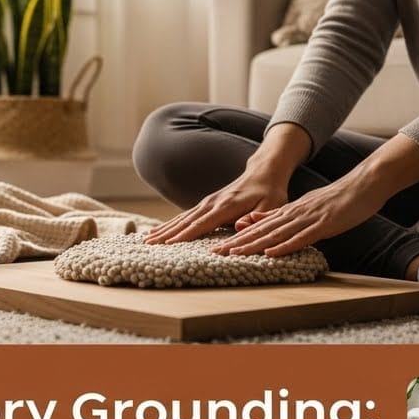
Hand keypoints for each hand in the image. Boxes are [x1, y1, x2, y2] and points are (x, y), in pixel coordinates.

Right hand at [146, 124, 313, 243]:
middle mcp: (212, 202)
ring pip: (182, 218)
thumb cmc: (270, 193)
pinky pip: (184, 216)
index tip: (169, 244)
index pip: (203, 222)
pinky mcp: (205, 204)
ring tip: (147, 240)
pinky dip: (170, 225)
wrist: (263, 173)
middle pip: (186, 220)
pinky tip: (159, 232)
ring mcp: (207, 202)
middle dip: (167, 233)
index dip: (186, 234)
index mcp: (227, 205)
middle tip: (148, 244)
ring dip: (164, 229)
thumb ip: (257, 218)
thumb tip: (239, 227)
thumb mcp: (272, 206)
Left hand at [212, 176, 385, 256]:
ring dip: (254, 244)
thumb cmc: (337, 199)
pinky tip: (271, 252)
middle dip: (237, 243)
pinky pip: (302, 236)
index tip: (216, 247)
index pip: (257, 226)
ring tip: (233, 254)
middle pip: (260, 230)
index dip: (236, 237)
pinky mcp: (324, 224)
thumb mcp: (305, 207)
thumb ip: (281, 216)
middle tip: (214, 253)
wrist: (364, 184)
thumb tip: (254, 221)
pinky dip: (285, 245)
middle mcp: (294, 214)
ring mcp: (308, 218)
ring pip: (276, 233)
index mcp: (289, 211)